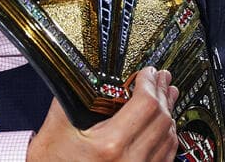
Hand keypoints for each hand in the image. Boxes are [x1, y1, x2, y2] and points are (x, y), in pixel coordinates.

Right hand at [27, 66, 180, 160]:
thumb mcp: (55, 130)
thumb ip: (71, 97)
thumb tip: (82, 72)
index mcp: (110, 145)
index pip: (145, 104)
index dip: (149, 82)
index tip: (148, 71)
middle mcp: (130, 161)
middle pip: (162, 118)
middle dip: (162, 92)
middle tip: (162, 77)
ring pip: (169, 137)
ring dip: (169, 112)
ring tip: (168, 94)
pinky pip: (167, 156)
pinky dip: (168, 136)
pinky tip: (166, 124)